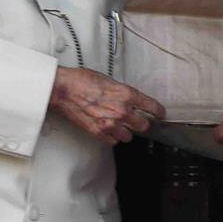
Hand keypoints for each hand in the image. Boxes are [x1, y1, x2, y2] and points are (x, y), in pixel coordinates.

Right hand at [48, 67, 164, 145]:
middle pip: (144, 126)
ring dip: (125, 131)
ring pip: (129, 136)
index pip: (152, 107)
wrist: (63, 90)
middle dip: (141, 122)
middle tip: (137, 119)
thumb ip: (122, 92)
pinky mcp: (99, 132)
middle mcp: (122, 111)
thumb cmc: (81, 81)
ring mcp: (111, 124)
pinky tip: (107, 129)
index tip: (159, 114)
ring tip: (118, 124)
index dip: (158, 112)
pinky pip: (113, 141)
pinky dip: (112, 137)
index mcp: (126, 94)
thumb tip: (130, 99)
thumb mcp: (108, 80)